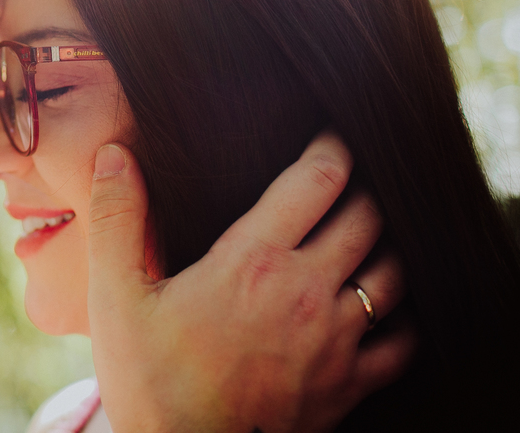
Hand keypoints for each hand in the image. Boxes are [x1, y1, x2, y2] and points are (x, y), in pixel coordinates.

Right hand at [86, 132, 415, 432]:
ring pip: (394, 270)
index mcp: (253, 261)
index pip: (318, 179)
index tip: (329, 134)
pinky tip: (383, 301)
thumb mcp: (115, 295)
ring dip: (386, 241)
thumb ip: (117, 217)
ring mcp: (335, 341)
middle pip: (367, 215)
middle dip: (363, 186)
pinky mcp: (349, 385)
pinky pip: (404, 339)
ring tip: (367, 228)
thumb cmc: (147, 378)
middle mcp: (306, 292)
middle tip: (347, 176)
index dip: (332, 146)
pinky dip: (404, 311)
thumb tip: (115, 153)